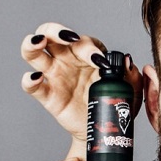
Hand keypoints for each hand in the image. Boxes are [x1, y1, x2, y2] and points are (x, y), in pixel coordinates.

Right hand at [20, 22, 142, 145]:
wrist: (103, 129)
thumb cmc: (114, 104)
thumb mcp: (129, 91)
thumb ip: (131, 76)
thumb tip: (128, 62)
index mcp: (87, 55)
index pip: (83, 41)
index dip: (89, 48)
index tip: (100, 62)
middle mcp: (67, 60)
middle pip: (51, 34)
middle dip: (55, 30)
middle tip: (66, 37)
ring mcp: (54, 76)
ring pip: (33, 52)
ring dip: (32, 43)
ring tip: (39, 42)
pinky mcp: (47, 95)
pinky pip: (31, 85)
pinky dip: (29, 79)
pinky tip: (36, 78)